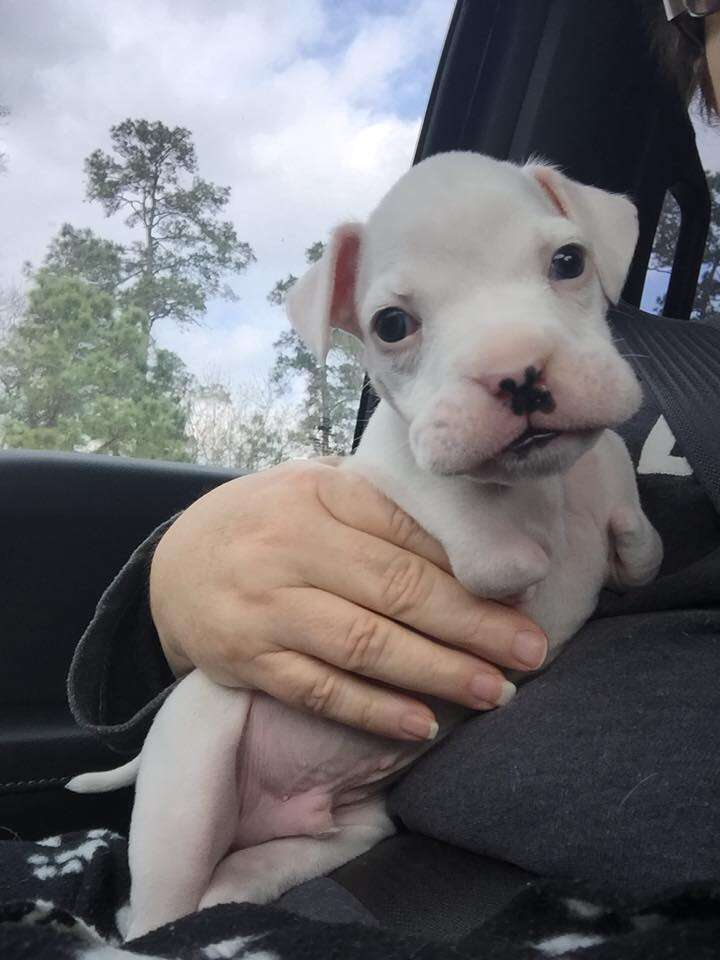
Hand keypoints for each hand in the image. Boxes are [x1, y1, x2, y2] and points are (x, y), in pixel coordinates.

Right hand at [150, 459, 546, 740]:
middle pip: (397, 588)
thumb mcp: (313, 491)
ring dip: (437, 672)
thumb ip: (376, 508)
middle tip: (529, 651)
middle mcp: (290, 546)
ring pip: (365, 644)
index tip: (522, 593)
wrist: (173, 565)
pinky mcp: (248, 660)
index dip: (468, 567)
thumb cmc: (265, 524)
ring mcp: (266, 607)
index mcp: (318, 493)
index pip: (407, 530)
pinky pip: (320, 689)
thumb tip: (471, 544)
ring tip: (495, 691)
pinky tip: (424, 723)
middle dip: (473, 624)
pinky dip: (375, 710)